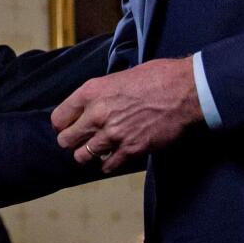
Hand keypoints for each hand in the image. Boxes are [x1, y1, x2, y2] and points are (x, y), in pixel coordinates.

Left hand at [50, 56, 202, 172]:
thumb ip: (100, 94)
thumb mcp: (118, 76)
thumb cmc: (156, 77)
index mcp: (92, 92)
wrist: (184, 90)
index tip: (69, 127)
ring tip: (96, 150)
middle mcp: (97, 114)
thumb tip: (91, 106)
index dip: (63, 124)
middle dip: (72, 141)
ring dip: (88, 155)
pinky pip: (108, 166)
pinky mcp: (131, 150)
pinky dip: (108, 164)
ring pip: (83, 156)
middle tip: (81, 141)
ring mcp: (113, 134)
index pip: (59, 117)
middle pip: (66, 140)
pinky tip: (114, 157)